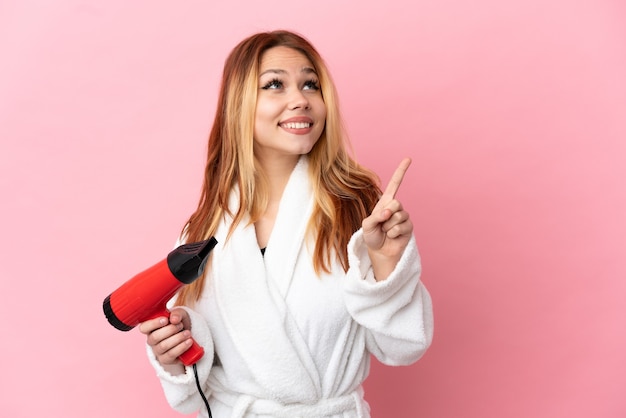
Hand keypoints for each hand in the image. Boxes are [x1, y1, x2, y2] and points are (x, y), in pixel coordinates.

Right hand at [139, 308, 192, 373]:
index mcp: (151, 328)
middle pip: (154, 337)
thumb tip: (174, 319)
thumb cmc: (178, 324)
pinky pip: (171, 354)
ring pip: (163, 346)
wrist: (187, 337)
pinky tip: (189, 341)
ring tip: (187, 333)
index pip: (144, 327)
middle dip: (170, 330)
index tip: (166, 319)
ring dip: (177, 338)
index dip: (153, 324)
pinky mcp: (166, 359)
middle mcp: (152, 341)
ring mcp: (158, 351)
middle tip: (180, 325)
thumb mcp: (179, 315)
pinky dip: (181, 347)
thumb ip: (176, 314)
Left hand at [362, 158, 412, 279]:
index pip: (395, 184)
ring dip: (388, 227)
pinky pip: (402, 227)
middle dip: (386, 215)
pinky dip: (393, 233)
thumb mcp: (367, 225)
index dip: (401, 171)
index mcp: (385, 202)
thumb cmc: (372, 236)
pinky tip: (392, 236)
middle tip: (381, 224)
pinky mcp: (409, 227)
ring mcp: (404, 217)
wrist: (379, 251)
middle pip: (395, 203)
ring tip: (386, 232)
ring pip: (399, 216)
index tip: (408, 159)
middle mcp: (396, 207)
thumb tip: (389, 213)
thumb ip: (376, 216)